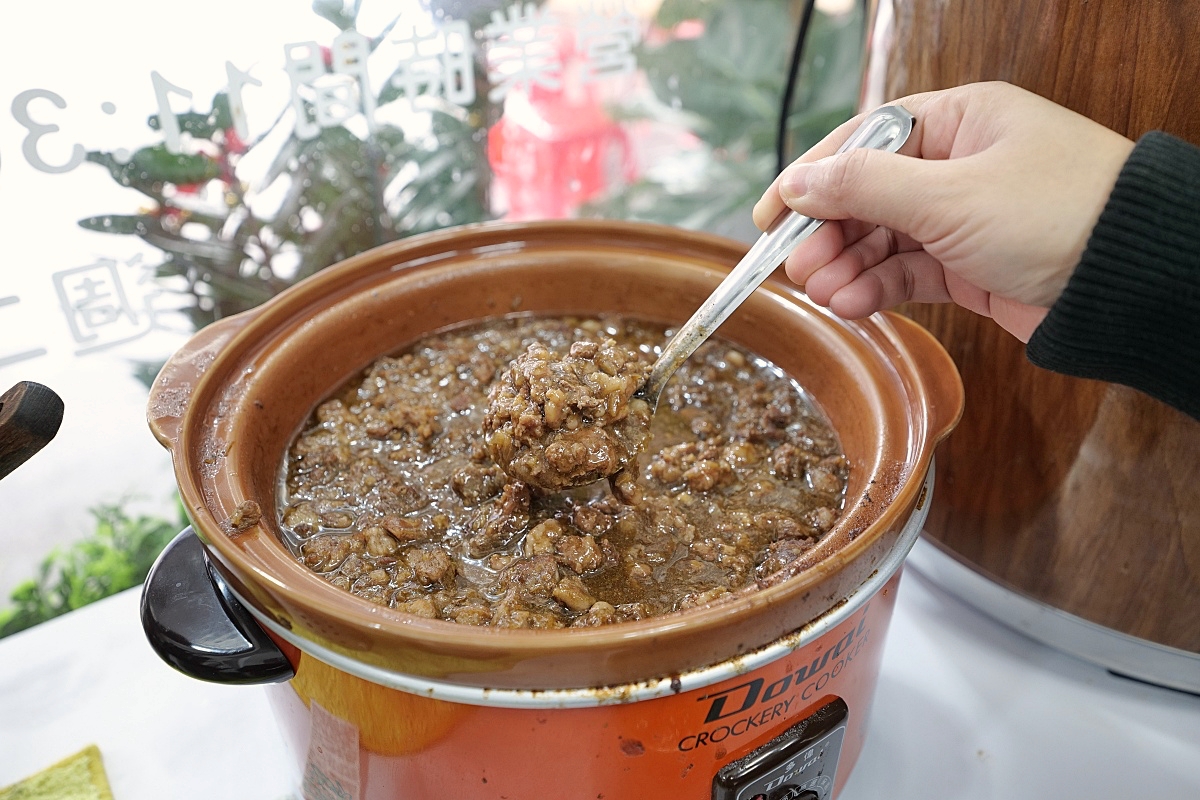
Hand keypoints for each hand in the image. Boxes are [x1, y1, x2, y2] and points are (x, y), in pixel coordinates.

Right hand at [753, 82, 1134, 340]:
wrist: (1131, 283)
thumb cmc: (1059, 214)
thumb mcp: (949, 195)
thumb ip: (865, 187)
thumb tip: (798, 183)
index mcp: (958, 121)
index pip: (864, 141)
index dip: (811, 178)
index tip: (771, 216)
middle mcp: (956, 165)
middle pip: (865, 196)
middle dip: (828, 235)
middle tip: (799, 268)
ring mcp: (961, 218)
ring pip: (881, 240)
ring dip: (847, 268)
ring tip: (824, 293)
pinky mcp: (968, 266)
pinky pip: (905, 274)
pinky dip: (876, 290)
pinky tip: (853, 305)